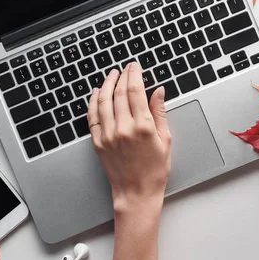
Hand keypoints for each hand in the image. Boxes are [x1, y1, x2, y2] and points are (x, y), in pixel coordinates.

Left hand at [87, 63, 171, 212]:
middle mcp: (124, 128)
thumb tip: (159, 92)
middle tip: (125, 68)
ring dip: (107, 84)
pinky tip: (97, 93)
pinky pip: (93, 116)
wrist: (136, 193)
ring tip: (111, 75)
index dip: (134, 75)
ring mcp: (108, 135)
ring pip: (104, 101)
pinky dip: (93, 102)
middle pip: (119, 93)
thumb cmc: (154, 171)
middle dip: (122, 76)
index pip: (136, 91)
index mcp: (143, 127)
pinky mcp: (98, 142)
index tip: (135, 67)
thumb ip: (160, 113)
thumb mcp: (165, 140)